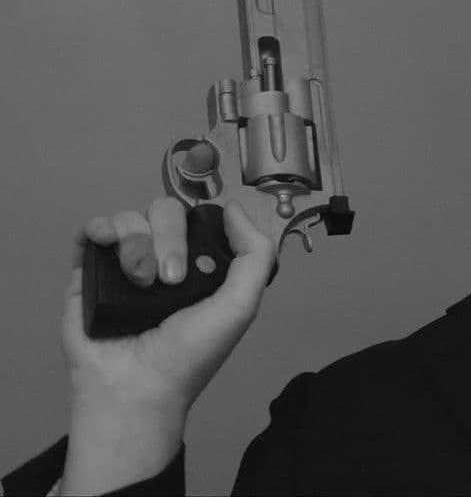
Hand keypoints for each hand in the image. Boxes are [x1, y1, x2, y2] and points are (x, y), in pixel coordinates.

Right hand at [62, 196, 276, 413]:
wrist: (135, 387)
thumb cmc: (190, 355)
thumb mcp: (242, 305)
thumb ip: (255, 254)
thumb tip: (235, 208)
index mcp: (201, 264)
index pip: (201, 218)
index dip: (204, 222)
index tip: (203, 248)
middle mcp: (163, 258)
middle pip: (165, 211)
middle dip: (170, 238)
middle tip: (170, 279)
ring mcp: (126, 264)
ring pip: (130, 218)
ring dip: (137, 244)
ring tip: (140, 282)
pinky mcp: (91, 273)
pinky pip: (94, 230)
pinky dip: (101, 229)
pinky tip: (108, 242)